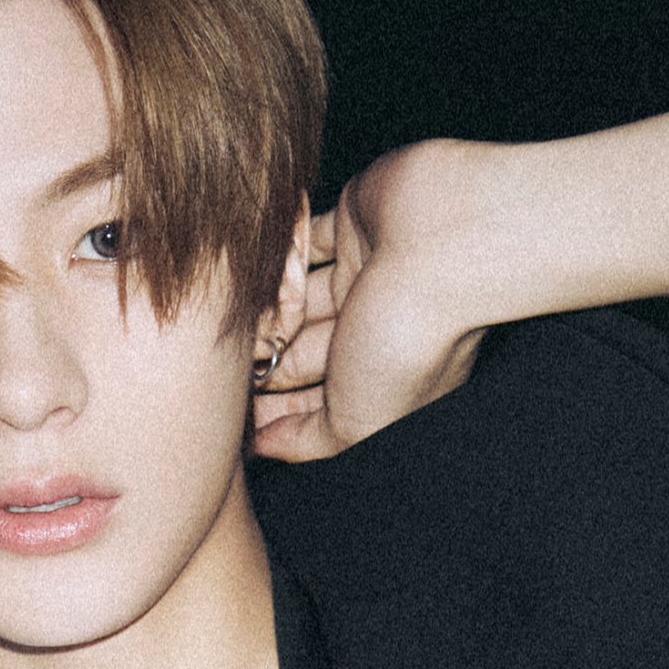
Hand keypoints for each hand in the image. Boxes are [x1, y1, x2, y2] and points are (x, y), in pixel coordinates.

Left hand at [247, 144, 497, 464]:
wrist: (444, 244)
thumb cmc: (409, 341)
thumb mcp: (357, 423)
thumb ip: (310, 441)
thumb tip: (268, 445)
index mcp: (388, 382)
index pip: (322, 409)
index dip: (278, 418)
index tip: (233, 423)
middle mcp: (378, 331)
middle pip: (303, 356)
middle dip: (263, 367)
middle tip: (223, 371)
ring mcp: (365, 276)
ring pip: (298, 301)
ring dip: (266, 315)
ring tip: (233, 328)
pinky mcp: (354, 223)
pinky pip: (303, 242)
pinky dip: (279, 256)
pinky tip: (251, 274)